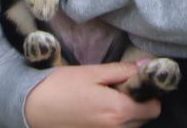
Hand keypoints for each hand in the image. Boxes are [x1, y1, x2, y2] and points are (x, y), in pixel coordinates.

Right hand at [24, 62, 161, 126]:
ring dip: (126, 114)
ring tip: (106, 97)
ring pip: (130, 127)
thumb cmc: (63, 86)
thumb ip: (122, 71)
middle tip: (119, 87)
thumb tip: (147, 66)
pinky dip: (113, 122)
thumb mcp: (94, 72)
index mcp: (118, 111)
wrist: (33, 107)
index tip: (137, 82)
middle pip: (143, 119)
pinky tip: (98, 109)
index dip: (149, 94)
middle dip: (137, 103)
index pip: (153, 109)